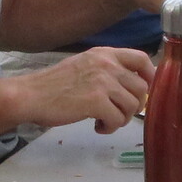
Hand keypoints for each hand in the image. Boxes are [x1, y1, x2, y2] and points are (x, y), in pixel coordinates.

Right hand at [21, 47, 151, 132]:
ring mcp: (102, 82)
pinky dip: (109, 127)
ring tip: (103, 120)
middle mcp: (107, 64)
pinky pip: (118, 119)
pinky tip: (96, 126)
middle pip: (142, 87)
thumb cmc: (54, 85)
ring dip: (121, 119)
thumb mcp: (84, 66)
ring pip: (132, 106)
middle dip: (133, 106)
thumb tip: (131, 87)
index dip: (150, 76)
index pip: (141, 58)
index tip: (145, 91)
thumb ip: (107, 70)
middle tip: (116, 113)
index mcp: (104, 53)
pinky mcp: (96, 101)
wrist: (31, 95)